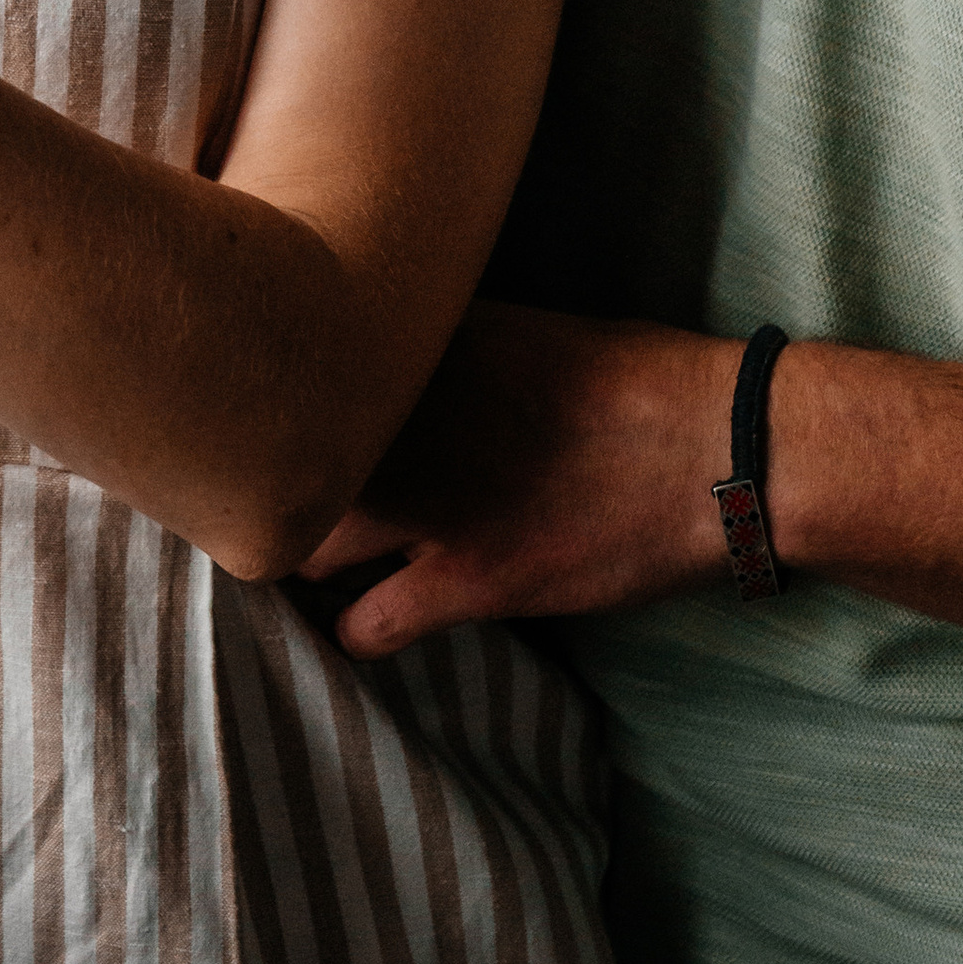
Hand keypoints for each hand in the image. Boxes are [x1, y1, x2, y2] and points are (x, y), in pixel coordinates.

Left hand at [300, 301, 741, 653]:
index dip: (265, 397)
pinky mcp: (473, 579)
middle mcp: (411, 418)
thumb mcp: (519, 330)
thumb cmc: (630, 378)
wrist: (716, 449)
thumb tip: (378, 352)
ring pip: (307, 541)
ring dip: (297, 555)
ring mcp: (437, 502)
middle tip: (257, 501)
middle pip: (281, 451)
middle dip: (260, 478)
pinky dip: (353, 633)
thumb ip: (438, 345)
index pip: (299, 366)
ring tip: (299, 564)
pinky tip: (356, 626)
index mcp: (420, 347)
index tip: (246, 417)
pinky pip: (369, 624)